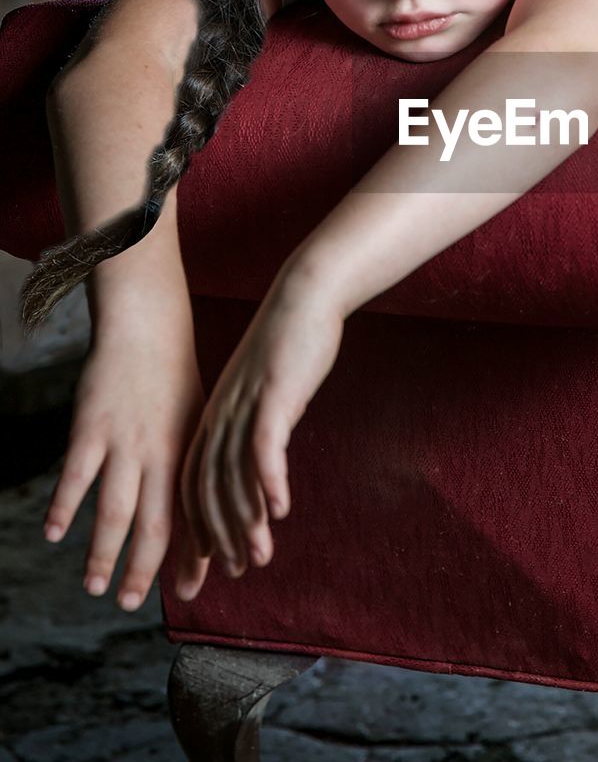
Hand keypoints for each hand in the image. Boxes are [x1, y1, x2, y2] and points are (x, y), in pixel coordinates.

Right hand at [42, 286, 210, 611]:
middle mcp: (160, 454)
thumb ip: (195, 470)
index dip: (195, 557)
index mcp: (190, 455)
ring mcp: (124, 442)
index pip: (195, 517)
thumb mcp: (198, 424)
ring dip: (103, 553)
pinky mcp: (91, 427)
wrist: (149, 329)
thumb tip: (204, 513)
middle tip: (132, 605)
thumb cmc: (176, 382)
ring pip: (115, 510)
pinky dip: (66, 507)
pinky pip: (77, 476)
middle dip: (145, 570)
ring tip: (94, 587)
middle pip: (155, 524)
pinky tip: (55, 535)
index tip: (192, 593)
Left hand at [177, 260, 344, 594]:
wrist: (306, 293)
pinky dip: (269, 480)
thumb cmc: (292, 342)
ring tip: (257, 557)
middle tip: (227, 576)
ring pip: (233, 474)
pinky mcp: (272, 393)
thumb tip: (262, 463)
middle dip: (215, 537)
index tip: (202, 567)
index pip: (194, 483)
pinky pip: (264, 445)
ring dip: (245, 520)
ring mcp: (244, 405)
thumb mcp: (267, 392)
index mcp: (215, 416)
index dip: (197, 527)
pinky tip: (282, 510)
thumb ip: (259, 426)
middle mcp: (220, 415)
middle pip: (206, 487)